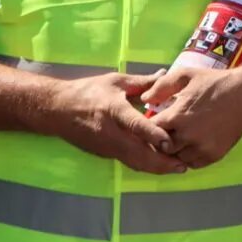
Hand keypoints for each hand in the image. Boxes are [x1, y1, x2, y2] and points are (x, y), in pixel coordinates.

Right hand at [49, 72, 185, 174]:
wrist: (57, 110)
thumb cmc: (88, 91)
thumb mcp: (116, 82)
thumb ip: (143, 82)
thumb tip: (166, 74)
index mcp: (114, 111)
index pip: (136, 126)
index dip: (153, 135)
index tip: (170, 142)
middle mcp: (111, 133)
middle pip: (138, 153)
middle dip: (161, 162)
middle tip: (184, 165)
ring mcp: (107, 147)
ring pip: (134, 162)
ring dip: (156, 168)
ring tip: (178, 168)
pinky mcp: (106, 154)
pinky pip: (128, 161)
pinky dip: (145, 165)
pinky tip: (160, 164)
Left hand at [141, 66, 241, 169]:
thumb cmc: (215, 82)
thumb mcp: (186, 75)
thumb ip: (162, 86)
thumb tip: (144, 100)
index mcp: (177, 116)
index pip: (150, 130)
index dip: (151, 126)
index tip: (157, 121)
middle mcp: (187, 136)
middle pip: (161, 147)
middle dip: (161, 140)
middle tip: (168, 130)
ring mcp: (201, 148)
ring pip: (176, 157)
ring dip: (176, 149)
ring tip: (182, 136)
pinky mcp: (213, 156)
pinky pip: (192, 163)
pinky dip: (189, 156)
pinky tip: (193, 143)